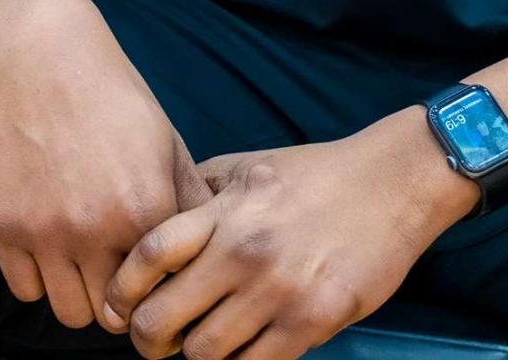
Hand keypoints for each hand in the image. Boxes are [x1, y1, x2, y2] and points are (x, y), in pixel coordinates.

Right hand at [0, 0, 210, 332]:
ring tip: (81, 255)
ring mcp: (46, 228)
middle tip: (114, 268)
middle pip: (115, 317)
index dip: (161, 290)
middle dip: (119, 299)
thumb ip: (191, 203)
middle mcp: (97, 227)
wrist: (42, 48)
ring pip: (70, 313)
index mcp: (147, 208)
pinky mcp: (4, 222)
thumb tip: (216, 257)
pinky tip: (47, 240)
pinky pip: (24, 289)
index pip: (164, 293)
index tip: (154, 279)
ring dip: (78, 291)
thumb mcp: (166, 141)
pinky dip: (37, 275)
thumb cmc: (112, 92)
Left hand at [106, 111, 473, 359]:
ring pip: (207, 353)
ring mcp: (279, 293)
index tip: (118, 303)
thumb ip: (202, 193)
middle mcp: (244, 254)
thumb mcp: (249, 166)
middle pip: (166, 317)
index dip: (122, 288)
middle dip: (148, 338)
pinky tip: (238, 351)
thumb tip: (159, 221)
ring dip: (195, 355)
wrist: (390, 185)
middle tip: (150, 339)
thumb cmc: (314, 174)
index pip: (149, 255)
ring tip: (197, 344)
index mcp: (224, 212)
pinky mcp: (314, 323)